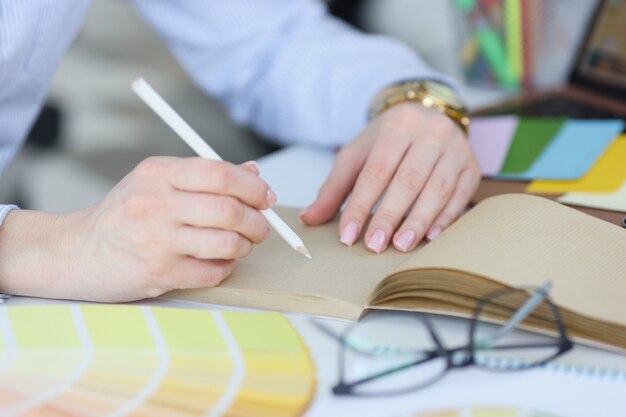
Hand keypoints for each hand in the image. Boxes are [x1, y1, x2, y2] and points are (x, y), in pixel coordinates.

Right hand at [0, 157, 272, 301]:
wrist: (74, 252)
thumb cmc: (122, 215)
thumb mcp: (156, 182)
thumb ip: (204, 176)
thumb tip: (253, 171)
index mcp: (158, 173)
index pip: (221, 173)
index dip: (254, 187)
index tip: (266, 197)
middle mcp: (156, 203)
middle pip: (230, 211)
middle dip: (258, 222)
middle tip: (262, 228)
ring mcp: (157, 240)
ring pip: (227, 243)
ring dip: (245, 247)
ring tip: (241, 245)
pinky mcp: (158, 273)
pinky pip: (212, 272)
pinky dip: (225, 269)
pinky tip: (218, 263)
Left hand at [300, 103, 479, 252]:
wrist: (425, 115)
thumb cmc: (387, 140)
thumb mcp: (357, 155)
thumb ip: (334, 188)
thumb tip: (310, 219)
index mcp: (397, 126)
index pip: (376, 171)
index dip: (361, 205)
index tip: (348, 235)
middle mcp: (431, 133)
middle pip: (408, 180)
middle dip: (390, 216)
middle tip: (374, 245)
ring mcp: (456, 149)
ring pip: (437, 189)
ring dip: (418, 221)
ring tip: (401, 245)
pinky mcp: (472, 166)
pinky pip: (460, 195)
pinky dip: (445, 218)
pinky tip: (430, 236)